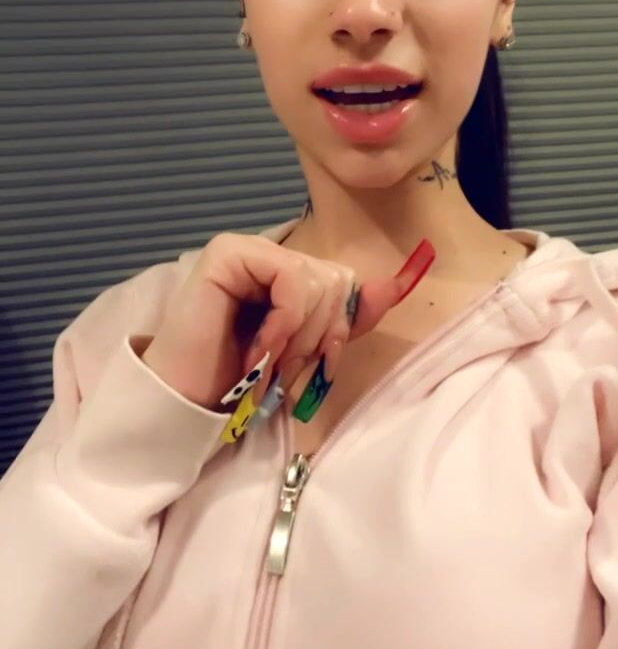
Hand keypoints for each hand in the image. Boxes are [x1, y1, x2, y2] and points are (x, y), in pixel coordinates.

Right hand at [140, 231, 434, 413]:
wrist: (188, 399)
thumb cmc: (242, 377)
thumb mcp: (308, 348)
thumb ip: (348, 318)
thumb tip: (398, 284)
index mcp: (288, 272)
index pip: (344, 282)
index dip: (339, 327)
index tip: (318, 365)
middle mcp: (269, 253)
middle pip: (336, 280)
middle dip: (318, 335)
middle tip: (286, 366)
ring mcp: (247, 248)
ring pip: (317, 279)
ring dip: (299, 335)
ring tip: (269, 361)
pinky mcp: (227, 252)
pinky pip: (290, 277)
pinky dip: (286, 321)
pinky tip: (261, 346)